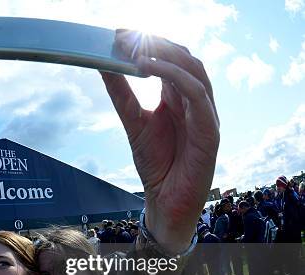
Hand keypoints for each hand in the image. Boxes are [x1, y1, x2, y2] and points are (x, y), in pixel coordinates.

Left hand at [102, 31, 219, 253]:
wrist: (164, 200)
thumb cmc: (155, 164)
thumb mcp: (133, 122)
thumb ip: (122, 94)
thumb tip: (104, 64)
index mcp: (178, 97)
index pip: (169, 60)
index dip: (148, 44)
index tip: (118, 34)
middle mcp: (194, 101)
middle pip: (183, 59)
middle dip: (156, 44)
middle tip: (125, 38)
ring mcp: (205, 114)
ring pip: (193, 71)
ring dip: (166, 56)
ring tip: (137, 51)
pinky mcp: (209, 130)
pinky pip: (197, 95)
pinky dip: (175, 77)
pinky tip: (150, 70)